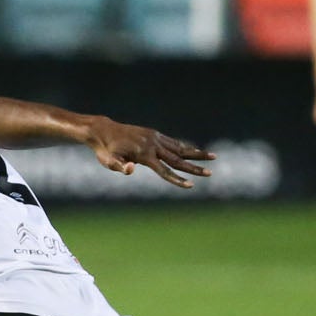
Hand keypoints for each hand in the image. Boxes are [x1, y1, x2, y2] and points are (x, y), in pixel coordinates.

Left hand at [83, 117, 213, 187]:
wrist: (103, 130)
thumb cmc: (105, 150)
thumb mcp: (108, 161)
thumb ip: (120, 166)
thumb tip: (131, 170)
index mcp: (144, 154)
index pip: (164, 170)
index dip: (178, 179)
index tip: (191, 185)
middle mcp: (153, 145)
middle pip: (177, 159)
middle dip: (195, 167)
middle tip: (211, 173)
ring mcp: (154, 138)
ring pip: (179, 148)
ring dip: (196, 153)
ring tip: (213, 157)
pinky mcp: (153, 134)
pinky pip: (172, 142)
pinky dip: (184, 147)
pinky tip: (193, 150)